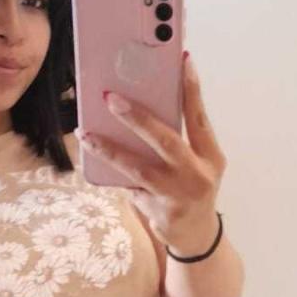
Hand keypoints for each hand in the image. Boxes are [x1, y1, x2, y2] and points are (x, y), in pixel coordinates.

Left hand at [74, 51, 227, 256]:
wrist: (196, 235)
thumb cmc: (192, 188)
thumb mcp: (196, 163)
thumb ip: (179, 140)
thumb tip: (141, 106)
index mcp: (211, 156)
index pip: (200, 118)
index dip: (192, 90)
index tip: (183, 61)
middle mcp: (197, 175)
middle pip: (166, 141)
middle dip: (138, 118)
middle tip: (112, 98)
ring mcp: (177, 195)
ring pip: (137, 168)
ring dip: (109, 149)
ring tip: (86, 133)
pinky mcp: (158, 211)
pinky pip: (128, 185)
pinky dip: (110, 171)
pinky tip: (93, 156)